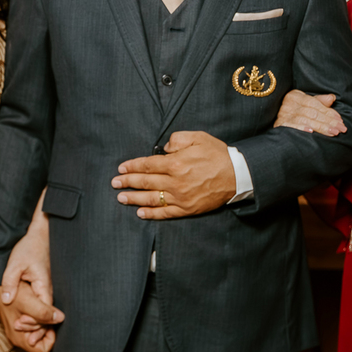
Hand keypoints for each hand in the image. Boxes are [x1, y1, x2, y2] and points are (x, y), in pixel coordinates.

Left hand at [0, 215, 61, 339]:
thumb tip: (7, 300)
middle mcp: (47, 291)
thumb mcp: (15, 263)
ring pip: (44, 314)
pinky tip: (22, 319)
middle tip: (16, 327)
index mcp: (44, 286)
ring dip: (33, 323)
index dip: (34, 322)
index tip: (19, 323)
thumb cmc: (28, 249)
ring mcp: (45, 291)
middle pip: (46, 317)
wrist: (38, 238)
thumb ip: (10, 281)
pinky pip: (41, 308)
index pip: (44, 312)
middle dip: (34, 327)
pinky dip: (34, 316)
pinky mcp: (41, 290)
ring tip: (17, 326)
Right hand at [0, 283, 59, 351]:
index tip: (49, 321)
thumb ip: (44, 313)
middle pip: (40, 342)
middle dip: (45, 327)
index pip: (43, 351)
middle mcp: (17, 338)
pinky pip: (32, 326)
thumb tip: (60, 319)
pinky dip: (36, 317)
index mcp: (19, 339)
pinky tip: (34, 305)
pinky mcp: (16, 323)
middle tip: (42, 311)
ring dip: (41, 321)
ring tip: (37, 306)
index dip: (50, 337)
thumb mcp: (28, 302)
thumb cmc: (12, 293)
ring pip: (37, 333)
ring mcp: (16, 331)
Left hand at [112, 131, 234, 218]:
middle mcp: (175, 182)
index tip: (121, 168)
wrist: (238, 175)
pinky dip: (151, 214)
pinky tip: (140, 213)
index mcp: (176, 163)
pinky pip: (165, 213)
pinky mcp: (188, 209)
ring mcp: (181, 198)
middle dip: (128, 182)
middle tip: (114, 183)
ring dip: (134, 198)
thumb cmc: (217, 154)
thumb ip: (177, 140)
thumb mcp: (198, 137)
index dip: (132, 167)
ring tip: (121, 198)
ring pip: (152, 199)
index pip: (147, 165)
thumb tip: (163, 149)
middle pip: (146, 182)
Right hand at [274, 90, 345, 135]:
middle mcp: (289, 102)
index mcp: (296, 95)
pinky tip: (310, 132)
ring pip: (306, 119)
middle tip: (341, 129)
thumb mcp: (304, 104)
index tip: (341, 121)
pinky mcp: (278, 124)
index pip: (316, 103)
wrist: (267, 115)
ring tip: (333, 133)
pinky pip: (291, 125)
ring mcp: (283, 113)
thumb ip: (318, 101)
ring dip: (321, 127)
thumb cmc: (291, 112)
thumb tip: (332, 98)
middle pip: (313, 112)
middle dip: (329, 121)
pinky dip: (301, 128)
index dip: (330, 112)